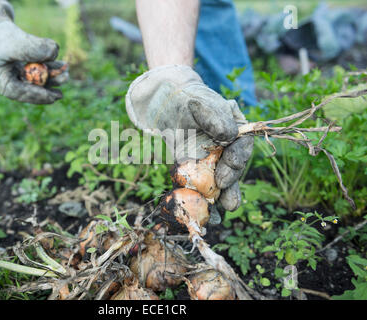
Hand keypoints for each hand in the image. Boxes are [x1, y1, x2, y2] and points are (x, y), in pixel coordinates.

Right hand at [0, 0, 68, 103]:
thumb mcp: (13, 41)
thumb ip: (32, 48)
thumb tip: (55, 53)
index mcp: (0, 80)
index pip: (21, 93)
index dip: (39, 95)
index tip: (55, 96)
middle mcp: (9, 78)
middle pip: (32, 87)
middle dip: (50, 83)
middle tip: (65, 78)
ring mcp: (16, 70)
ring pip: (38, 77)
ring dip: (53, 73)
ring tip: (66, 69)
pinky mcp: (23, 61)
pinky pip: (39, 67)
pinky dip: (50, 64)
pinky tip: (62, 63)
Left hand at [126, 65, 252, 210]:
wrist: (166, 105)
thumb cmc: (186, 99)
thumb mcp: (200, 103)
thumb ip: (214, 116)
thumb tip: (229, 135)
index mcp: (235, 128)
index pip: (242, 145)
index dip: (237, 158)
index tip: (229, 166)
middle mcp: (227, 147)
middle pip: (233, 168)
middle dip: (230, 182)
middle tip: (226, 195)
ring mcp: (212, 160)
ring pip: (220, 181)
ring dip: (222, 198)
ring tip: (222, 213)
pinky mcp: (196, 170)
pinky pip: (200, 186)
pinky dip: (201, 200)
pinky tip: (205, 215)